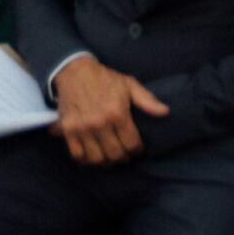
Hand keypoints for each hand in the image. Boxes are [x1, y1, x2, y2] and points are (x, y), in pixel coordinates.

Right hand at [51, 56, 168, 165]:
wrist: (74, 71)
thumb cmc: (105, 79)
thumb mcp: (129, 85)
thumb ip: (147, 100)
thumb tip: (165, 112)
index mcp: (117, 112)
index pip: (132, 144)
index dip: (137, 151)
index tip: (137, 149)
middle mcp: (99, 123)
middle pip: (115, 155)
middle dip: (123, 158)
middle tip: (125, 155)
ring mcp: (82, 128)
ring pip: (97, 159)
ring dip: (106, 162)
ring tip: (110, 157)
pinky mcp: (68, 130)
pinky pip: (77, 155)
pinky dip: (86, 160)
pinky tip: (93, 156)